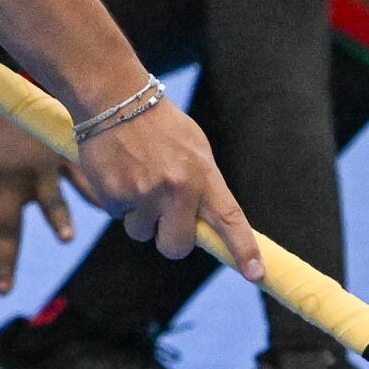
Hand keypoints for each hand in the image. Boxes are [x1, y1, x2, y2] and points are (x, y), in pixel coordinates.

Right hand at [0, 105, 77, 292]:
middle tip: (3, 289)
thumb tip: (109, 206)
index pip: (52, 198)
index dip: (59, 215)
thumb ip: (81, 175)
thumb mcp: (59, 140)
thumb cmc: (30, 118)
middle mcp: (9, 181)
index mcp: (37, 171)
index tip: (67, 237)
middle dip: (6, 258)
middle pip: (7, 225)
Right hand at [70, 95, 262, 280]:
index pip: (229, 219)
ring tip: (135, 177)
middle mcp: (175, 188)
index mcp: (202, 174)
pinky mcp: (112, 194)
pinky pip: (116, 214)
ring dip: (137, 215)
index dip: (243, 248)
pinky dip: (116, 199)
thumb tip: (206, 224)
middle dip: (168, 239)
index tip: (255, 272)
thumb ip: (203, 186)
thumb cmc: (158, 123)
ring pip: (141, 233)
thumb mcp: (193, 149)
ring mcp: (142, 193)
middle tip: (162, 218)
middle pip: (176, 246)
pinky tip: (117, 170)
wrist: (114, 97)